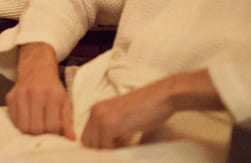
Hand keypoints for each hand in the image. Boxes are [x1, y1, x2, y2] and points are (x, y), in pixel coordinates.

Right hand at [6, 43, 74, 139]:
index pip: (51, 126)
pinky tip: (27, 118)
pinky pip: (13, 120)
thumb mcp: (65, 101)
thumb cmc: (53, 88)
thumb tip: (72, 139)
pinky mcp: (10, 97)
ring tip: (36, 125)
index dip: (54, 133)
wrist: (37, 68)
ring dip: (29, 130)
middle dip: (41, 134)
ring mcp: (21, 94)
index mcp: (52, 95)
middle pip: (35, 129)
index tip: (55, 130)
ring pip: (22, 127)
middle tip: (44, 129)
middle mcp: (35, 93)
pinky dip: (20, 124)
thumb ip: (68, 121)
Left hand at [79, 71, 222, 148]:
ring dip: (109, 152)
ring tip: (125, 151)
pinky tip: (128, 149)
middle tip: (119, 153)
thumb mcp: (126, 120)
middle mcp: (94, 111)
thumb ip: (115, 133)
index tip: (113, 151)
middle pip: (89, 142)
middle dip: (103, 151)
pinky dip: (114, 153)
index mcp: (97, 109)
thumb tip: (112, 150)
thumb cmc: (150, 109)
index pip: (88, 137)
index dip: (100, 147)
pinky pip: (105, 148)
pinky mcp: (109, 125)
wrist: (162, 97)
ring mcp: (100, 117)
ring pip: (96, 147)